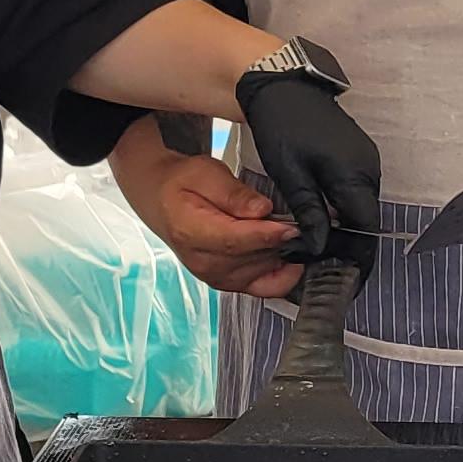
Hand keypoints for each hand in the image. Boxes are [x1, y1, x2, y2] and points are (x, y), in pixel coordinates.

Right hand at [108, 130, 304, 300]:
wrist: (162, 199)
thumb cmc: (181, 183)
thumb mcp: (204, 172)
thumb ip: (233, 192)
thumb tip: (261, 210)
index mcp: (190, 232)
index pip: (235, 241)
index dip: (267, 235)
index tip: (292, 226)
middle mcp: (203, 262)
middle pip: (253, 257)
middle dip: (280, 241)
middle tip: (300, 222)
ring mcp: (216, 277)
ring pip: (263, 271)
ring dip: (282, 253)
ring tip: (290, 231)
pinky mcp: (229, 283)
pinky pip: (266, 289)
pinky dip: (284, 276)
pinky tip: (292, 257)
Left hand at [236, 68, 382, 273]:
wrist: (282, 85)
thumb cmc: (283, 126)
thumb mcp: (291, 175)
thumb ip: (310, 213)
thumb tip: (320, 247)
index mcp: (355, 176)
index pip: (367, 230)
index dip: (359, 257)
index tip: (348, 280)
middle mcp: (368, 169)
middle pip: (366, 220)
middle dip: (351, 246)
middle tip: (328, 268)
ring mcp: (364, 160)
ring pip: (360, 206)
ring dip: (346, 227)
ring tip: (323, 248)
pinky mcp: (355, 154)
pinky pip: (356, 190)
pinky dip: (344, 208)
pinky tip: (324, 218)